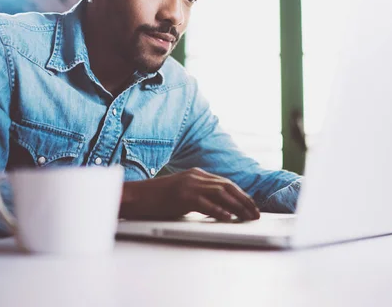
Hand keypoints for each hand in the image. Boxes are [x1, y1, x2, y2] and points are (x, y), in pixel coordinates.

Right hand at [119, 167, 260, 221]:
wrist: (135, 196)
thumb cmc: (156, 198)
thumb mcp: (181, 193)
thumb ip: (198, 195)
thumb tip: (218, 208)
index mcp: (196, 173)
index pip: (225, 182)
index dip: (241, 194)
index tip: (251, 205)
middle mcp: (195, 176)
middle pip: (227, 186)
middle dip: (245, 200)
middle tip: (256, 213)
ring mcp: (189, 184)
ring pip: (221, 193)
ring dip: (237, 206)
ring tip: (248, 217)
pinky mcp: (182, 195)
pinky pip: (206, 203)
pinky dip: (219, 210)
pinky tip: (229, 218)